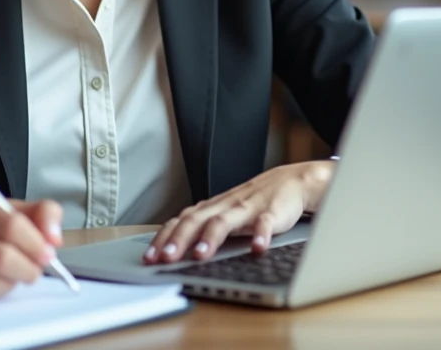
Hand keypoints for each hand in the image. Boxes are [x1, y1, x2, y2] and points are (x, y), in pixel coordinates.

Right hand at [0, 185, 63, 301]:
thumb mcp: (4, 206)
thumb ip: (39, 213)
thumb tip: (54, 238)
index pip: (11, 225)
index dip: (36, 244)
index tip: (48, 253)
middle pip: (2, 258)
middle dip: (28, 269)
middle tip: (35, 269)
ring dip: (12, 283)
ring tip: (12, 273)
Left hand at [144, 160, 335, 263]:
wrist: (291, 182)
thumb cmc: (252, 203)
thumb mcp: (224, 215)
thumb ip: (203, 229)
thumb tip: (173, 252)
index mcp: (210, 209)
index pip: (180, 222)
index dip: (163, 238)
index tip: (149, 258)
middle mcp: (224, 207)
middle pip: (196, 220)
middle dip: (178, 240)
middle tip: (165, 258)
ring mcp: (247, 209)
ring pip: (225, 221)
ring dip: (211, 238)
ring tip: (200, 255)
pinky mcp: (272, 212)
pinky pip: (265, 223)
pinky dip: (261, 235)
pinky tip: (258, 249)